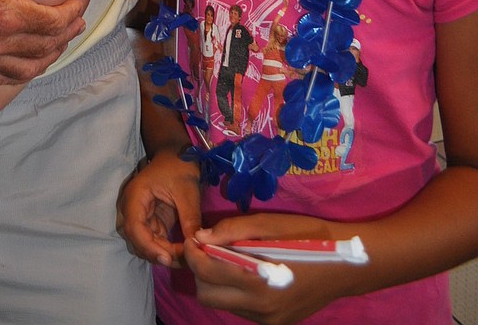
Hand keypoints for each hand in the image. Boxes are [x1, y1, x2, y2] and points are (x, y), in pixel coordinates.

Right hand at [0, 0, 85, 83]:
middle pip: (42, 48)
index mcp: (4, 14)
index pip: (51, 23)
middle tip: (76, 25)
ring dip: (46, 59)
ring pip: (22, 70)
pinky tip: (24, 62)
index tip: (78, 5)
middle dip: (64, 37)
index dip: (69, 15)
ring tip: (57, 45)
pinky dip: (18, 73)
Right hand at [117, 147, 201, 267]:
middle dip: (156, 253)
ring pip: (143, 244)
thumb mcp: (187, 191)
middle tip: (181, 260)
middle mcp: (131, 209)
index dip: (148, 246)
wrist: (176, 153)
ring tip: (184, 258)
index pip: (134, 228)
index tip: (168, 258)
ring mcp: (140, 216)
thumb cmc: (179, 166)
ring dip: (161, 254)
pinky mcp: (150, 221)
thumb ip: (190, 218)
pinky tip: (182, 252)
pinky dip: (166, 249)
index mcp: (135, 196)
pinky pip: (153, 241)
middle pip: (136, 240)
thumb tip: (196, 245)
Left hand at [184, 211, 344, 323]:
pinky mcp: (275, 324)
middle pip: (208, 296)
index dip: (193, 253)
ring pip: (223, 304)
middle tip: (208, 248)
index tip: (192, 238)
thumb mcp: (270, 224)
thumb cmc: (308, 236)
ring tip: (228, 259)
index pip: (207, 273)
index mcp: (257, 283)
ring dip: (217, 282)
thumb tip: (201, 236)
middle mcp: (260, 309)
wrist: (346, 265)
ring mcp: (268, 320)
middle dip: (201, 271)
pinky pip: (241, 309)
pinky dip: (235, 291)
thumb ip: (232, 231)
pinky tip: (247, 273)